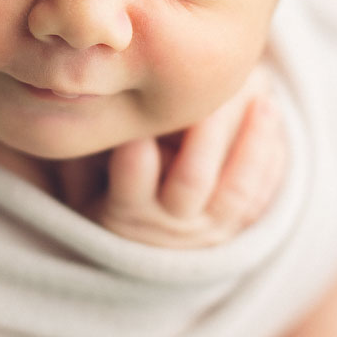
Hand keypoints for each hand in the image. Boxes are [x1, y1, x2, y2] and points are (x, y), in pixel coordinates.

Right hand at [89, 78, 286, 248]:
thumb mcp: (82, 180)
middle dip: (206, 129)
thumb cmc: (106, 194)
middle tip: (218, 83)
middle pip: (192, 180)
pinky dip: (270, 157)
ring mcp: (208, 230)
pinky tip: (271, 117)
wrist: (146, 253)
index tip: (151, 96)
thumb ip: (80, 148)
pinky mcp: (239, 226)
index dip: (142, 135)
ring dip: (251, 141)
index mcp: (124, 212)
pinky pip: (260, 195)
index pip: (133, 169)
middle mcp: (169, 227)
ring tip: (262, 99)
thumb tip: (64, 101)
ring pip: (235, 189)